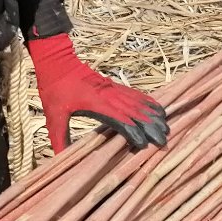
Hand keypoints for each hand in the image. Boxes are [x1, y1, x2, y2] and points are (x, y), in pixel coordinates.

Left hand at [26, 33, 169, 154]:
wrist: (58, 62)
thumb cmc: (55, 88)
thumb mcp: (54, 115)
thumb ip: (59, 137)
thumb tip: (62, 159)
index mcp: (96, 103)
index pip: (120, 119)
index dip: (133, 132)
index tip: (144, 145)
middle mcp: (110, 96)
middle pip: (136, 112)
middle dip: (151, 126)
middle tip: (163, 140)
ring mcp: (114, 89)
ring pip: (139, 103)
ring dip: (153, 115)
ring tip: (167, 127)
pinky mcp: (115, 86)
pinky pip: (136, 95)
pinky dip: (149, 102)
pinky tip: (158, 109)